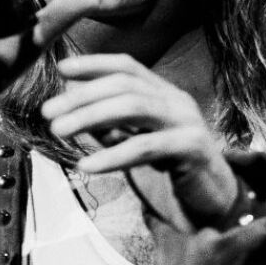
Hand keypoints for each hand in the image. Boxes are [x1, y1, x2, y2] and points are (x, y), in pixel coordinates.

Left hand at [41, 54, 238, 225]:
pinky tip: (87, 164)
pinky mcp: (192, 148)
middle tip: (48, 111)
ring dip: (91, 116)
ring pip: (134, 107)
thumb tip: (71, 110)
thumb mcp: (135, 141)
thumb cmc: (172, 169)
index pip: (127, 67)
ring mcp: (187, 121)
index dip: (94, 64)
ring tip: (59, 130)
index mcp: (164, 93)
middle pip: (125, 86)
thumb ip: (110, 126)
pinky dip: (112, 154)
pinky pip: (145, 146)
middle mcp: (176, 100)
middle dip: (82, 95)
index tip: (61, 69)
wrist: (217, 200)